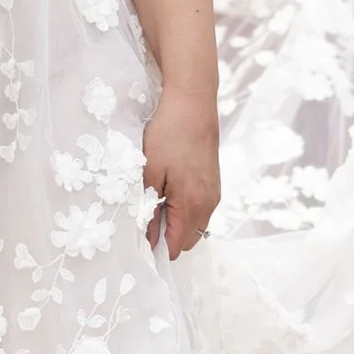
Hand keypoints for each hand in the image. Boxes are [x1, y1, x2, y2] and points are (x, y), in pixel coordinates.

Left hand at [143, 84, 218, 259]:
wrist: (192, 103)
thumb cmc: (168, 134)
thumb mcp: (149, 172)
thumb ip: (149, 209)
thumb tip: (148, 238)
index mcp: (192, 204)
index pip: (177, 245)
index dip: (158, 250)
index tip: (139, 244)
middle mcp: (208, 203)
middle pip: (189, 239)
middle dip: (169, 238)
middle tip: (145, 222)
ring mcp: (214, 193)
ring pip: (197, 225)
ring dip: (178, 224)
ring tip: (155, 204)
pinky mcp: (215, 182)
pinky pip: (202, 209)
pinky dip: (187, 211)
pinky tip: (170, 192)